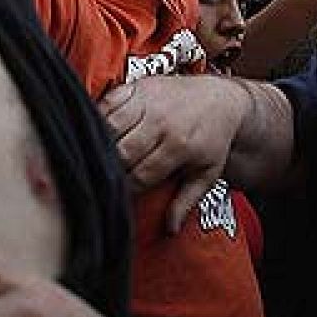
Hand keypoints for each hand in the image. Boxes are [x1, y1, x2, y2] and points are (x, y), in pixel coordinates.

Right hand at [100, 76, 243, 232]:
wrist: (221, 100)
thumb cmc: (212, 140)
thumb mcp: (207, 174)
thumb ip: (186, 201)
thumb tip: (170, 230)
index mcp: (179, 146)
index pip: (140, 176)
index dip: (127, 190)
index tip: (121, 196)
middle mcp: (161, 121)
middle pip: (121, 152)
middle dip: (112, 169)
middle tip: (107, 178)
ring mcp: (148, 101)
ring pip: (109, 126)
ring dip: (100, 143)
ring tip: (99, 157)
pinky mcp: (137, 86)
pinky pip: (106, 102)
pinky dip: (97, 117)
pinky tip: (96, 132)